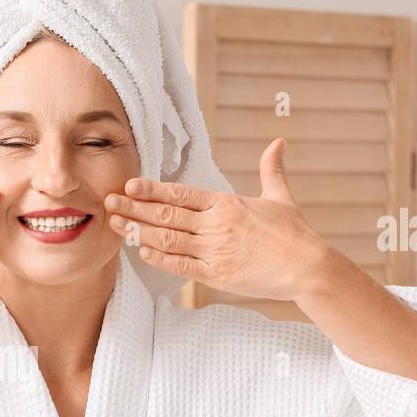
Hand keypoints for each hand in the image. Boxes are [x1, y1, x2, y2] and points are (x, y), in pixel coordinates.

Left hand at [103, 138, 340, 301]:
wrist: (308, 267)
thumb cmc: (295, 233)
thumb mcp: (280, 197)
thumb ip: (272, 170)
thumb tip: (279, 142)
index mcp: (227, 203)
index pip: (182, 193)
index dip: (153, 188)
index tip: (130, 183)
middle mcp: (216, 225)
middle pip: (167, 214)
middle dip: (135, 207)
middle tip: (108, 200)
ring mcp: (214, 251)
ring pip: (167, 239)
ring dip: (138, 231)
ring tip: (116, 224)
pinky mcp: (216, 275)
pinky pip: (179, 265)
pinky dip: (158, 258)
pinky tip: (139, 252)